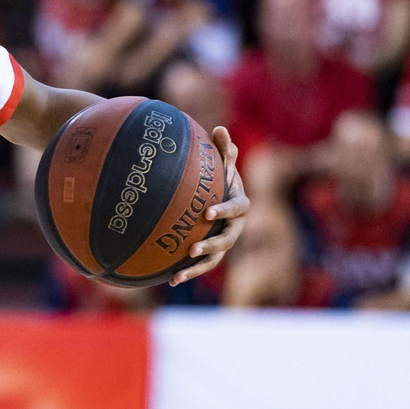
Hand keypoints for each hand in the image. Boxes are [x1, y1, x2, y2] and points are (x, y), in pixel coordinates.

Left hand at [171, 125, 249, 285]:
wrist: (216, 198)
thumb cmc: (219, 179)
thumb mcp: (222, 165)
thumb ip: (223, 150)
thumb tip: (220, 128)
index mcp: (240, 205)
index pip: (236, 208)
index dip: (224, 210)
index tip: (207, 212)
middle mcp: (235, 227)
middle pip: (227, 239)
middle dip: (212, 244)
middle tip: (193, 248)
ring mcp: (224, 242)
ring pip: (215, 258)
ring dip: (198, 266)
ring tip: (180, 271)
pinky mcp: (211, 253)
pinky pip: (201, 266)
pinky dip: (187, 272)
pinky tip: (169, 280)